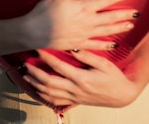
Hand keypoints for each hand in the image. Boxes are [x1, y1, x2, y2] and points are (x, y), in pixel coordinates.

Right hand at [23, 0, 137, 51]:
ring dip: (120, 28)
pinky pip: (97, 45)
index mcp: (84, 7)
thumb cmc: (44, 10)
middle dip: (125, 14)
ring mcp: (84, 34)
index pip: (107, 0)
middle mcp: (88, 21)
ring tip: (131, 26)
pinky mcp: (78, 44)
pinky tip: (114, 45)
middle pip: (111, 17)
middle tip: (138, 12)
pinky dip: (107, 45)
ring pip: (107, 31)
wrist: (33, 32)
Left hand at [23, 49, 141, 107]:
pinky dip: (44, 95)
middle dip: (34, 73)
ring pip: (49, 94)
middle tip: (25, 64)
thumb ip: (87, 55)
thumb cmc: (114, 77)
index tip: (38, 48)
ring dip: (35, 85)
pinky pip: (55, 101)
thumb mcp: (103, 64)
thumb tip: (72, 46)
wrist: (123, 95)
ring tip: (26, 75)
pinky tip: (37, 89)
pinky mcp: (75, 101)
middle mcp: (75, 90)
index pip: (58, 67)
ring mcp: (74, 97)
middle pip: (48, 83)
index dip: (46, 58)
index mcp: (82, 79)